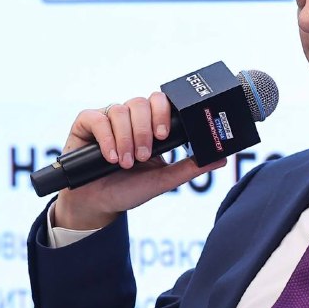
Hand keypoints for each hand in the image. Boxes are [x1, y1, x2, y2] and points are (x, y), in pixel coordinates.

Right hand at [52, 92, 225, 230]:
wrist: (98, 205)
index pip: (160, 102)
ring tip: (125, 162)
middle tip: (144, 155)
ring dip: (126, 138)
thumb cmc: (129, 190)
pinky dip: (106, 137)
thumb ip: (189, 168)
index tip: (164, 136)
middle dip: (144, 129)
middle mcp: (129, 118)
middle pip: (140, 103)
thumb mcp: (162, 181)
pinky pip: (98, 118)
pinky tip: (110, 157)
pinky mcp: (86, 124)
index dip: (163, 112)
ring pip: (120, 110)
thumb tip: (222, 158)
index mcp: (149, 126)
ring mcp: (108, 119)